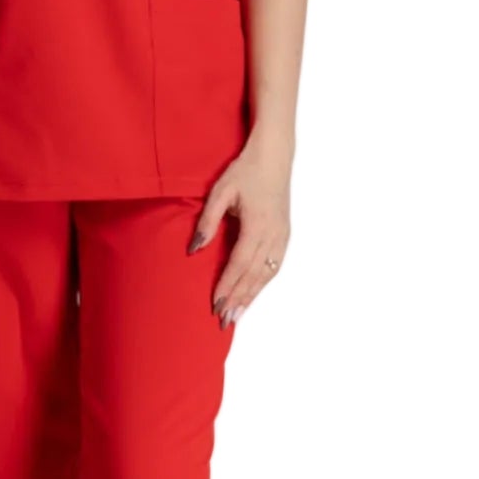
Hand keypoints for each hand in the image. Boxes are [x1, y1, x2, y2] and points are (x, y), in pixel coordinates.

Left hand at [191, 132, 292, 328]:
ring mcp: (282, 237)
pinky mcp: (284, 236)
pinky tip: (253, 294)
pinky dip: (262, 284)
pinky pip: (274, 266)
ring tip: (237, 315)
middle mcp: (273, 235)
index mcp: (257, 225)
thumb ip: (207, 222)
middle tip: (224, 320)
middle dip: (238, 299)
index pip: (239, 264)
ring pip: (266, 274)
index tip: (215, 304)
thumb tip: (194, 250)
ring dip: (251, 296)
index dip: (227, 286)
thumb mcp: (220, 191)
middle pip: (254, 275)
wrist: (274, 158)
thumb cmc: (245, 171)